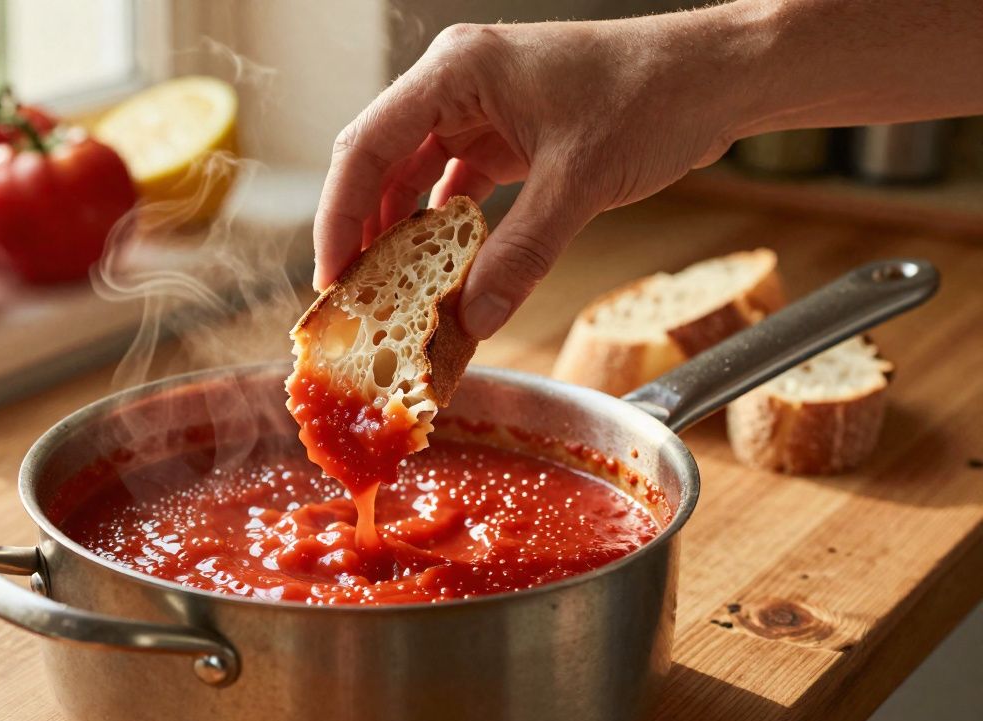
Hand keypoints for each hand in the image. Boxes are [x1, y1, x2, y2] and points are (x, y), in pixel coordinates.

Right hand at [314, 12, 754, 338]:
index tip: (332, 276)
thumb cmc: (653, 94)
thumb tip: (474, 319)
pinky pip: (455, 187)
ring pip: (415, 179)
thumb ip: (522, 253)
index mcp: (457, 71)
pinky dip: (445, 232)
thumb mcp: (581, 180)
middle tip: (353, 297)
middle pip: (380, 163)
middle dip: (363, 231)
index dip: (339, 215)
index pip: (367, 146)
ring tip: (389, 292)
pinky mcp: (507, 135)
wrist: (717, 78)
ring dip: (403, 235)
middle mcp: (457, 85)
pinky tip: (440, 272)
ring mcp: (480, 109)